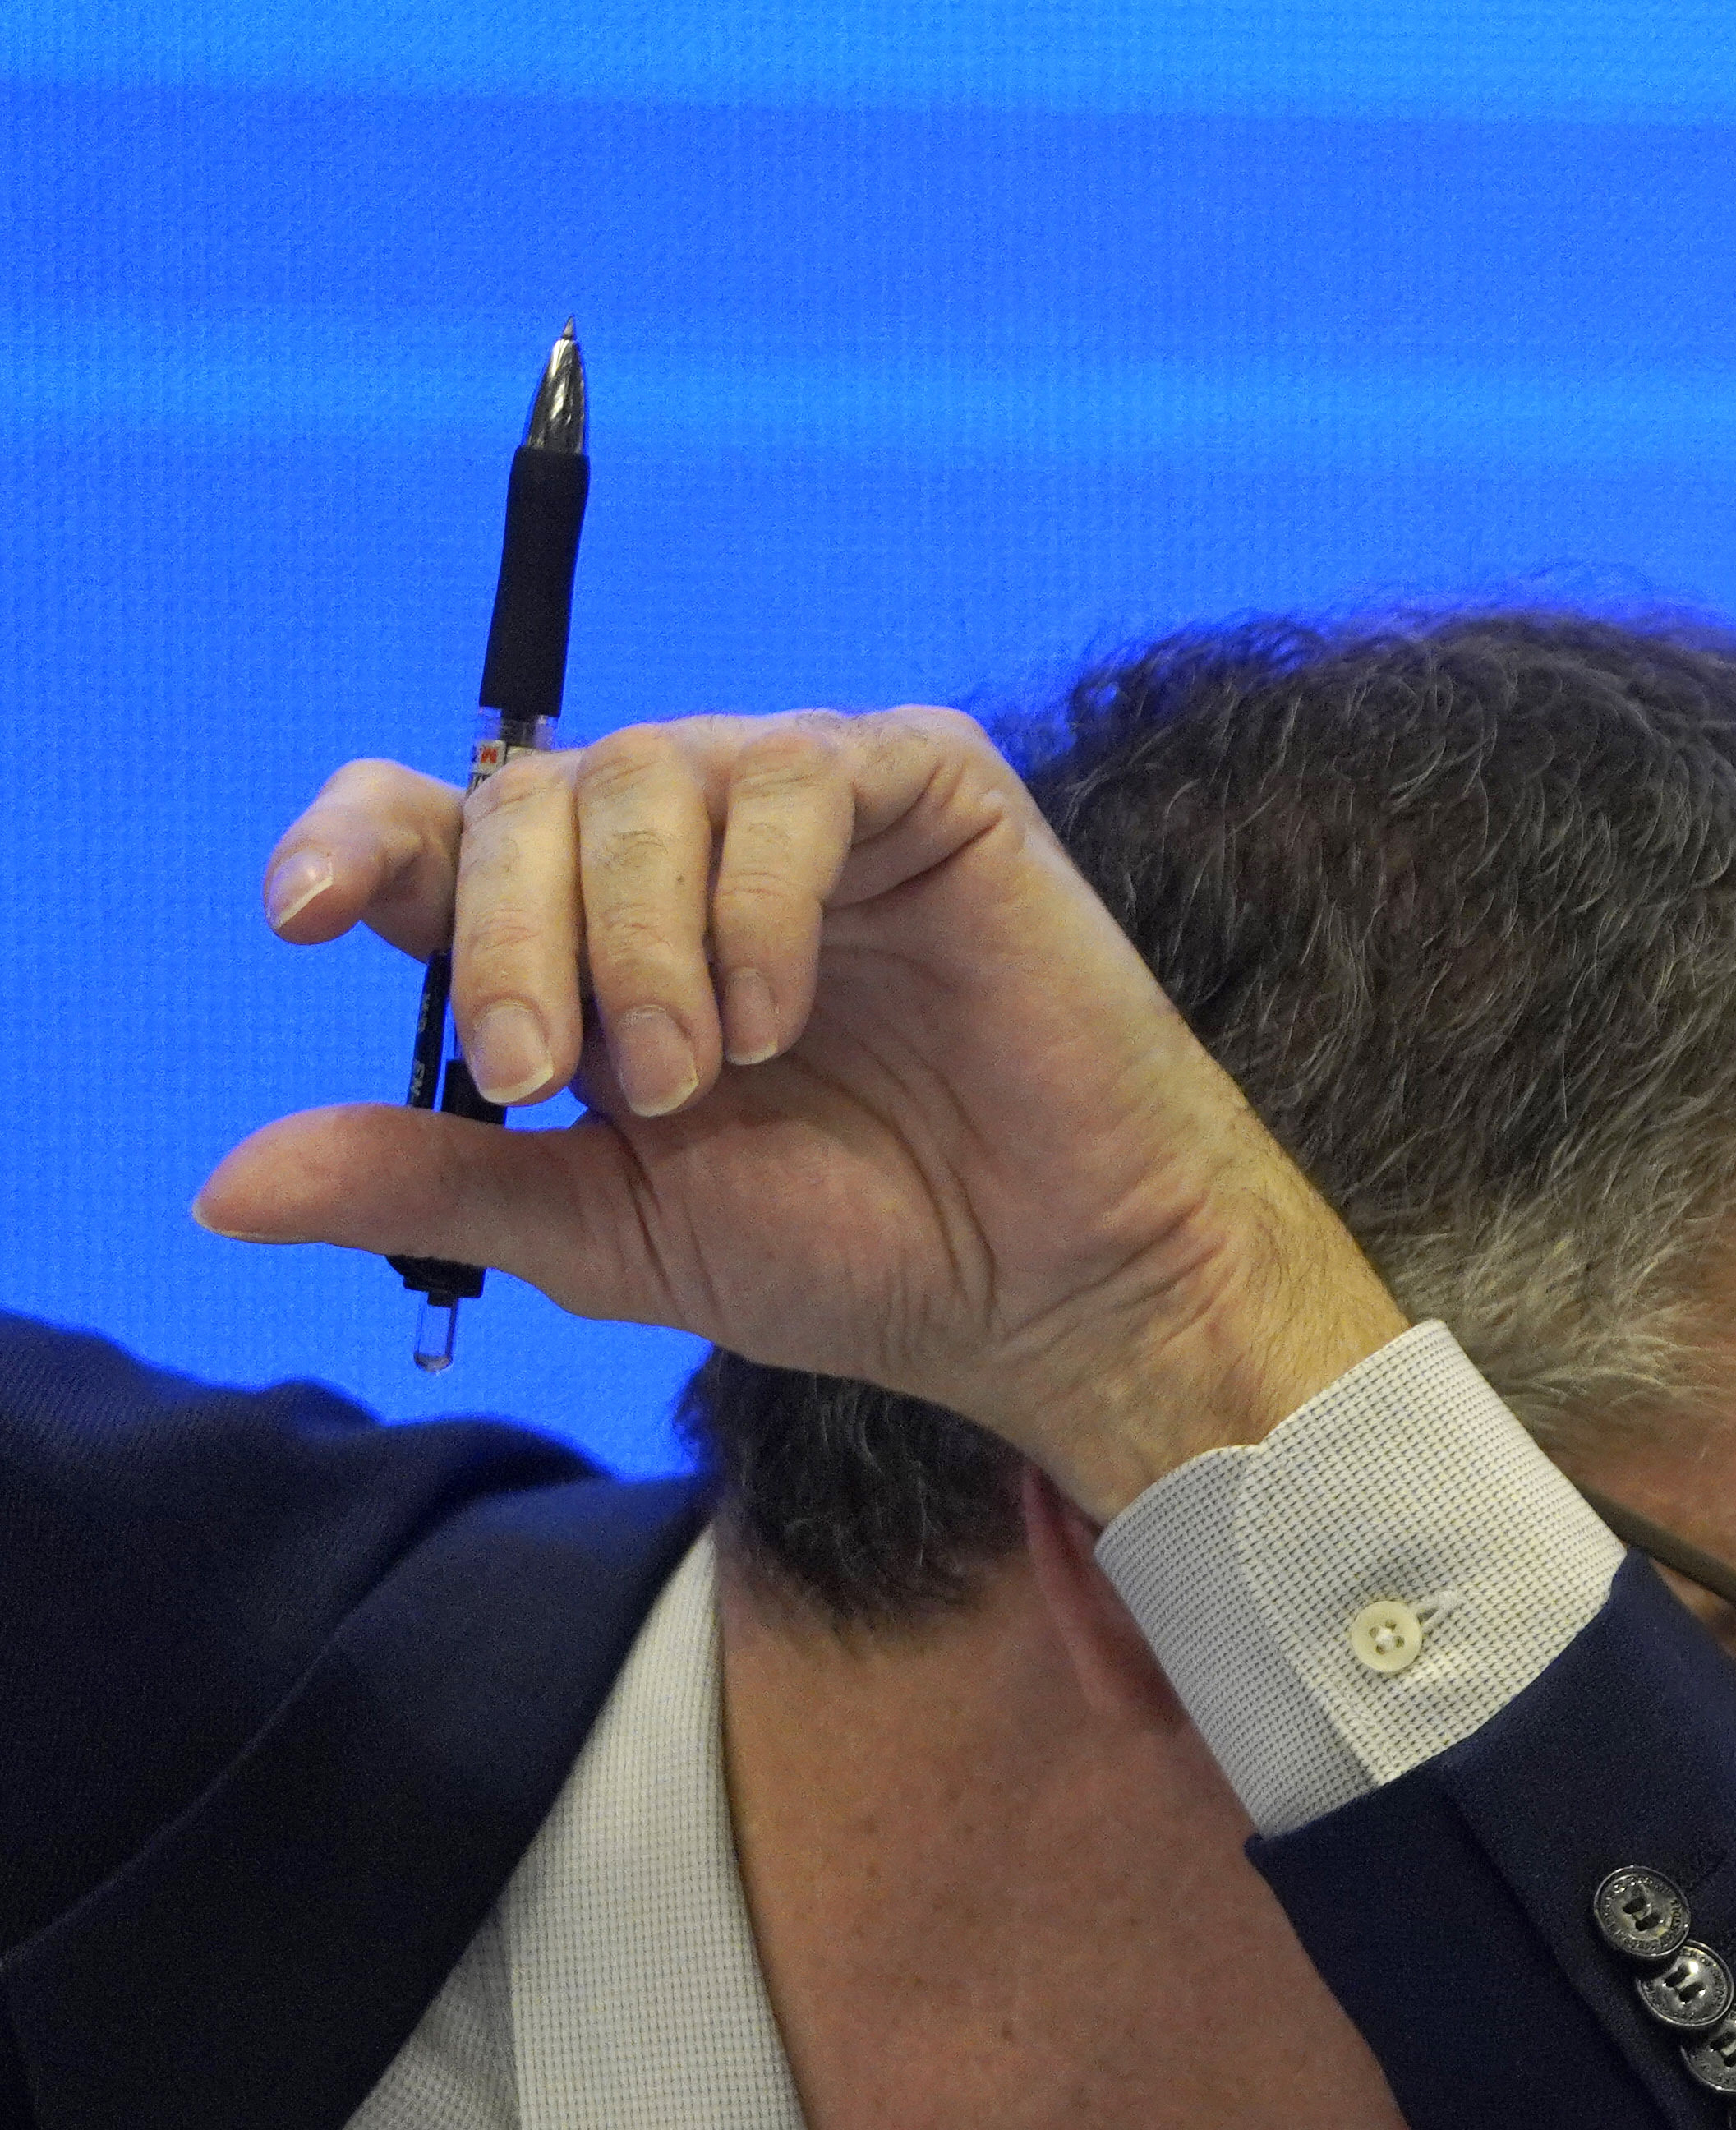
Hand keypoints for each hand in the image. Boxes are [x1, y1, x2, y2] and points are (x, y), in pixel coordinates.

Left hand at [210, 709, 1406, 1515]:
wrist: (1052, 1286)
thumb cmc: (855, 1255)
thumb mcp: (608, 1231)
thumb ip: (436, 1182)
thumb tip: (223, 1186)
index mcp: (593, 940)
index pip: (434, 828)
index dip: (356, 842)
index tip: (308, 915)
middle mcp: (685, 852)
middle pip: (523, 797)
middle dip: (509, 940)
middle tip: (557, 1079)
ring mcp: (809, 809)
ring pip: (647, 777)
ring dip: (638, 939)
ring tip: (701, 1078)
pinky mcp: (928, 789)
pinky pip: (798, 780)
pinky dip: (759, 905)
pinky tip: (785, 1018)